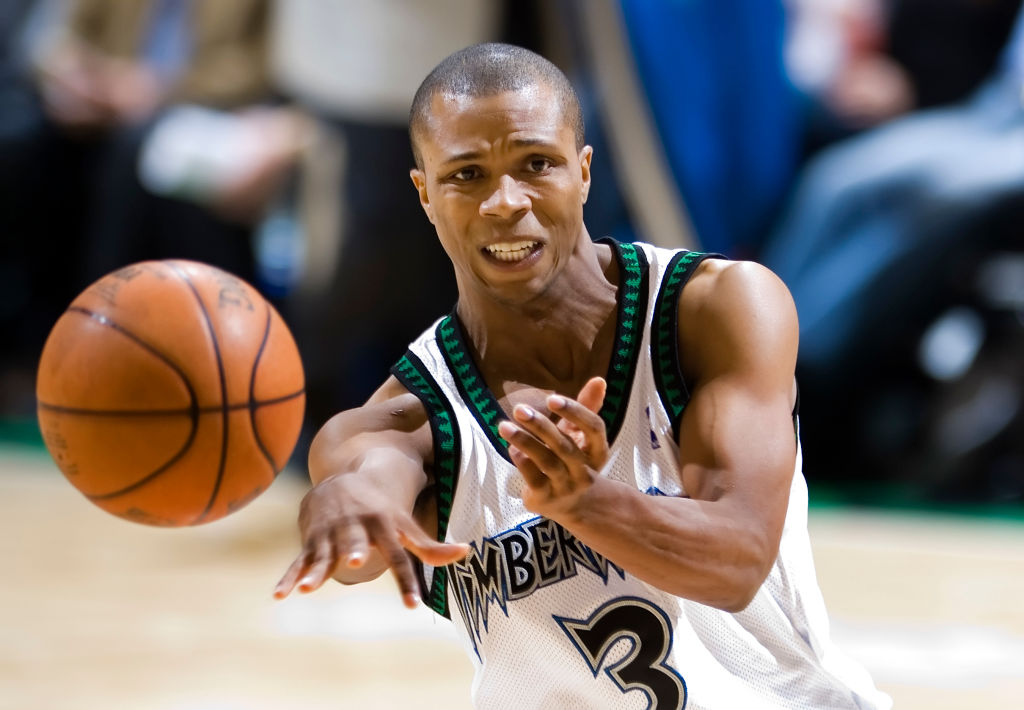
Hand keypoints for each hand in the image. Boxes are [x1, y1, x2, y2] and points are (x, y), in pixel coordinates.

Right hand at [273, 473, 468, 607]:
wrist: (342, 479)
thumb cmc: (382, 510)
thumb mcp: (405, 525)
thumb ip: (429, 546)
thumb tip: (465, 552)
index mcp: (383, 526)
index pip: (398, 557)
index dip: (406, 580)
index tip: (412, 605)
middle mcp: (356, 529)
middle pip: (356, 543)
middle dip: (355, 550)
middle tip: (357, 561)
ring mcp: (331, 534)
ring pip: (323, 555)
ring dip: (315, 571)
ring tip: (306, 589)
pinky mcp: (311, 541)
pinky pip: (299, 561)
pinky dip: (289, 578)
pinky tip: (279, 596)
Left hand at [497, 377, 608, 518]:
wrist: (576, 506)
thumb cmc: (576, 460)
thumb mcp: (582, 436)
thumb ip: (587, 407)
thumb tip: (598, 379)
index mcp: (597, 451)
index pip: (593, 428)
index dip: (575, 412)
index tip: (552, 398)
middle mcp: (584, 470)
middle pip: (565, 445)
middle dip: (541, 426)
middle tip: (519, 409)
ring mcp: (566, 486)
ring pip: (546, 462)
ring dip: (525, 442)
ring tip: (503, 426)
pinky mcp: (546, 499)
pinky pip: (533, 478)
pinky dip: (522, 462)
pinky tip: (511, 447)